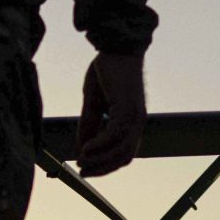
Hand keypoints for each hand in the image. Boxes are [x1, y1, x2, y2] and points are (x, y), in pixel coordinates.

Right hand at [75, 50, 146, 176]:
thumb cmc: (107, 71)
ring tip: (81, 163)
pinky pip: (114, 135)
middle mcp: (137, 121)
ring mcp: (135, 116)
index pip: (124, 152)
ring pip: (121, 149)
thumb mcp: (93, 102)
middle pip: (125, 156)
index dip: (107, 165)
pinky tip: (84, 150)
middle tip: (83, 172)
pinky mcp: (127, 107)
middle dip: (103, 168)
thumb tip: (81, 148)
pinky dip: (100, 146)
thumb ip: (89, 124)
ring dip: (100, 160)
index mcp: (132, 121)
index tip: (87, 170)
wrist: (116, 47)